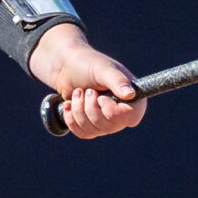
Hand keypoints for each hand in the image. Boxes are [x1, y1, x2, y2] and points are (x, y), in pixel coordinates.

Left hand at [30, 23, 143, 139]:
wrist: (65, 67)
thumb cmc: (87, 63)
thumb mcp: (103, 69)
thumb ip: (117, 81)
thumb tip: (130, 95)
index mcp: (132, 97)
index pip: (131, 117)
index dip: (112, 111)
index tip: (100, 97)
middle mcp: (122, 112)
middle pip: (109, 126)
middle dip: (91, 108)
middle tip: (87, 90)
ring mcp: (106, 121)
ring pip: (94, 131)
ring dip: (79, 110)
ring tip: (78, 92)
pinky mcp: (91, 126)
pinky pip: (83, 133)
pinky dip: (72, 119)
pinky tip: (69, 104)